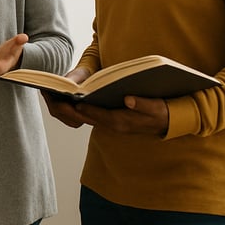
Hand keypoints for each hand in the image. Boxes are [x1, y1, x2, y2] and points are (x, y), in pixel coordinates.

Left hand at [44, 91, 169, 135]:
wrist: (168, 122)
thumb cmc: (162, 113)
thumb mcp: (157, 108)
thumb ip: (143, 104)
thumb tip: (129, 100)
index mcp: (123, 121)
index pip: (100, 115)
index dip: (87, 109)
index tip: (74, 102)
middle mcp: (114, 125)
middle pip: (88, 118)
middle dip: (72, 111)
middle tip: (56, 100)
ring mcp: (112, 123)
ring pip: (87, 118)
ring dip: (73, 110)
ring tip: (58, 99)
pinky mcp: (111, 120)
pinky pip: (92, 115)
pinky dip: (81, 109)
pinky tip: (72, 99)